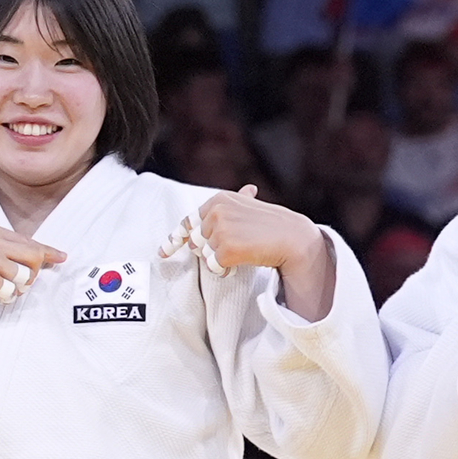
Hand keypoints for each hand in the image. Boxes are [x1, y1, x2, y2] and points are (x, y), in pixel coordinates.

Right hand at [0, 225, 65, 300]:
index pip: (28, 241)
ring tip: (8, 288)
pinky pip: (9, 292)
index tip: (62, 257)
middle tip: (25, 280)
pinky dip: (6, 297)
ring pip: (24, 277)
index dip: (48, 251)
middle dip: (34, 271)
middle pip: (34, 257)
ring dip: (19, 287)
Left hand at [175, 186, 327, 279]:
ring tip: (242, 252)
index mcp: (219, 200)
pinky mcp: (225, 249)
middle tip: (236, 247)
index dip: (175, 238)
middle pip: (197, 242)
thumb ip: (239, 202)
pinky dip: (224, 270)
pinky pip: (214, 267)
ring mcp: (220, 230)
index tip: (163, 252)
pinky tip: (241, 263)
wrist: (294, 238)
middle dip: (210, 250)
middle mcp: (216, 212)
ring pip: (205, 255)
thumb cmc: (274, 225)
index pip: (188, 221)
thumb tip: (248, 189)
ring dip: (219, 260)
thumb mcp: (253, 207)